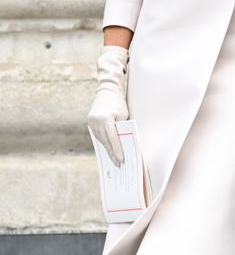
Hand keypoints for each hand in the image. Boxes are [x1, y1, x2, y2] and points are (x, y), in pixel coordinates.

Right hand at [87, 46, 129, 164]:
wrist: (107, 90)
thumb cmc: (118, 102)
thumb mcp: (123, 115)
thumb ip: (122, 129)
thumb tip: (123, 144)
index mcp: (105, 119)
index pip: (113, 139)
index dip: (117, 151)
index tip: (121, 160)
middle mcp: (96, 122)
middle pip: (105, 141)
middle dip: (112, 153)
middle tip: (118, 164)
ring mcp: (91, 122)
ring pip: (100, 139)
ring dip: (107, 149)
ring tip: (114, 159)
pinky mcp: (90, 121)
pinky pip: (97, 135)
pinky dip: (103, 141)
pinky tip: (108, 148)